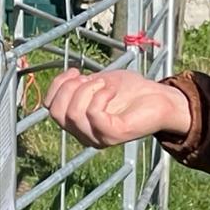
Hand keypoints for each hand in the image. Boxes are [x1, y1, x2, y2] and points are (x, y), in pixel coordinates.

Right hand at [42, 67, 190, 148]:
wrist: (160, 98)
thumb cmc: (131, 91)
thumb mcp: (98, 82)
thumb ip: (79, 85)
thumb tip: (64, 80)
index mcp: (77, 122)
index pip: (50, 108)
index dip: (57, 85)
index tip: (75, 71)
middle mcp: (84, 134)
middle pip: (57, 112)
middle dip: (70, 88)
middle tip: (90, 78)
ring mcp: (97, 138)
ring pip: (72, 113)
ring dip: (88, 89)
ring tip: (105, 84)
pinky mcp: (112, 136)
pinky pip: (93, 113)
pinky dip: (101, 95)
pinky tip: (112, 90)